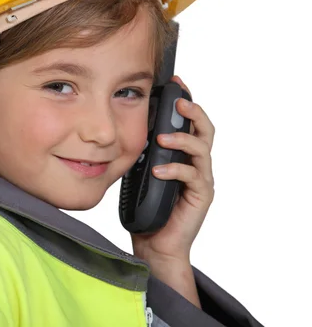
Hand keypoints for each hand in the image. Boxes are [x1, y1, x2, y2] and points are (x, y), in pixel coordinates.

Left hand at [131, 75, 215, 263]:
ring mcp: (201, 179)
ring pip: (202, 148)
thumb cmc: (147, 207)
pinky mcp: (201, 196)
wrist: (155, 243)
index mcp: (183, 154)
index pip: (188, 122)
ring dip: (182, 139)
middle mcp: (196, 163)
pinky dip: (175, 170)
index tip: (175, 82)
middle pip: (205, 128)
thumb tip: (121, 127)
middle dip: (193, 111)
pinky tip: (159, 171)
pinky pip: (193, 176)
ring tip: (163, 138)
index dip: (185, 100)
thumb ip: (141, 151)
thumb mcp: (140, 171)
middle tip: (178, 101)